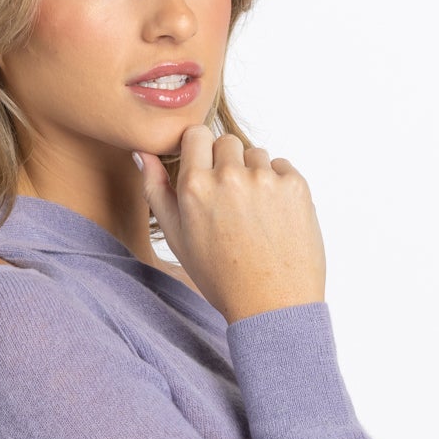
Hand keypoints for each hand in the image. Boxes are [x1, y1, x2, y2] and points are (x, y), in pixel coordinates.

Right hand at [134, 125, 327, 322]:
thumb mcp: (178, 238)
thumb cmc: (221, 277)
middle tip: (232, 204)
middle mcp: (230, 176)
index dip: (201, 151)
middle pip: (227, 143)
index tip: (207, 171)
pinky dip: (280, 186)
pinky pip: (283, 168)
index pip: (196, 134)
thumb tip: (142, 154)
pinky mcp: (296, 185)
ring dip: (255, 175)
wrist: (271, 305)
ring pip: (257, 155)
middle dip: (228, 164)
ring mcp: (266, 179)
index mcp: (195, 186)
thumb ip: (157, 191)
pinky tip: (274, 219)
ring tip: (254, 216)